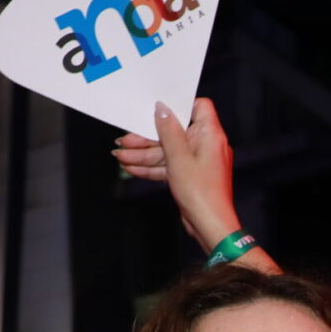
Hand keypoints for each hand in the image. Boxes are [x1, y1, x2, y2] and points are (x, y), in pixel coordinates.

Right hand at [112, 96, 238, 251]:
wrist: (210, 226)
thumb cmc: (202, 194)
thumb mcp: (178, 157)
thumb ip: (168, 130)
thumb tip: (162, 108)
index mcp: (210, 134)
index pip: (199, 107)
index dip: (178, 105)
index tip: (157, 107)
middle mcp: (206, 145)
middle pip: (174, 131)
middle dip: (148, 137)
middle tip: (125, 141)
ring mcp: (198, 161)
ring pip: (167, 151)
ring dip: (143, 154)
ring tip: (120, 156)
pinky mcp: (190, 176)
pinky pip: (169, 166)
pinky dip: (151, 167)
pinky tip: (130, 168)